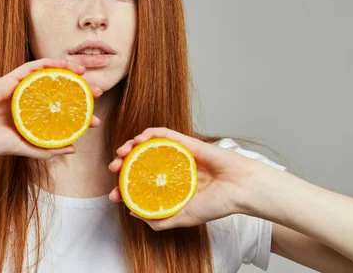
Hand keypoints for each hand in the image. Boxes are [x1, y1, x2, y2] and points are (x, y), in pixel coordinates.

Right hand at [0, 58, 101, 159]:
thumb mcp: (18, 148)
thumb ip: (43, 149)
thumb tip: (71, 150)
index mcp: (29, 119)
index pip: (60, 115)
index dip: (79, 116)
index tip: (96, 121)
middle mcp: (27, 102)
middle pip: (58, 93)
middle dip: (80, 92)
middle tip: (99, 93)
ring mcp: (18, 89)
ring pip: (48, 77)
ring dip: (68, 73)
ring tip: (87, 73)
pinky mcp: (8, 79)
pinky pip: (31, 67)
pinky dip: (48, 64)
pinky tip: (64, 64)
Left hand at [108, 127, 259, 229]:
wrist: (239, 189)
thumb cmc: (217, 204)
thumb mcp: (182, 218)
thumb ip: (159, 219)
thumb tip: (132, 212)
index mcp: (169, 186)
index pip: (140, 185)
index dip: (123, 188)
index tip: (113, 195)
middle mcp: (170, 169)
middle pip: (139, 162)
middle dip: (122, 164)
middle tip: (113, 168)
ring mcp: (176, 154)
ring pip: (147, 145)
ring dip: (130, 145)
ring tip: (121, 152)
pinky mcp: (185, 142)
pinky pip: (163, 133)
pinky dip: (149, 133)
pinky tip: (138, 139)